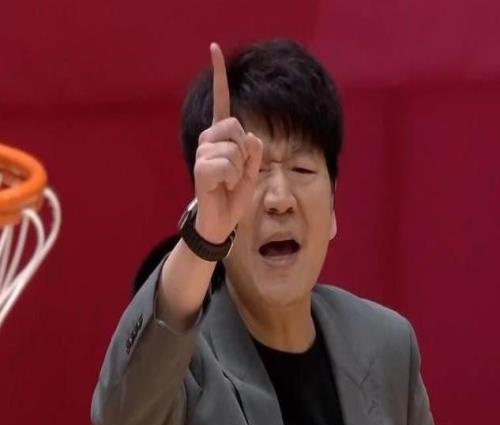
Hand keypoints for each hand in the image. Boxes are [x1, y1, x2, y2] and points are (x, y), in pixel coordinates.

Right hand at [194, 43, 262, 243]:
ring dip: (240, 169)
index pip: (221, 103)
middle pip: (236, 126)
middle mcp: (209, 140)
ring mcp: (203, 153)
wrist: (220, 220)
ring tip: (230, 181)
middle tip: (237, 172)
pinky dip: (233, 177)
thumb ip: (254, 151)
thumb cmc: (234, 193)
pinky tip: (223, 185)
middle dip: (245, 151)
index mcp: (222, 137)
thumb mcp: (252, 170)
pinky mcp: (201, 168)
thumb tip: (250, 136)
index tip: (214, 48)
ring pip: (233, 148)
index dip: (220, 77)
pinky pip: (227, 164)